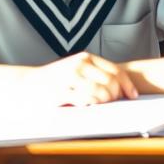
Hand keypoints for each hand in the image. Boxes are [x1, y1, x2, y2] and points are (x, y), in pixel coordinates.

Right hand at [22, 51, 138, 106]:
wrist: (30, 83)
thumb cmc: (57, 79)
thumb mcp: (76, 69)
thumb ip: (96, 73)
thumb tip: (123, 88)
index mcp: (85, 58)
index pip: (115, 70)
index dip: (128, 85)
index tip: (133, 96)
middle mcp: (79, 64)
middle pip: (111, 83)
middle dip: (116, 96)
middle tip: (112, 103)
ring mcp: (70, 77)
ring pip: (102, 93)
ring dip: (104, 102)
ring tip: (96, 104)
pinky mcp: (63, 91)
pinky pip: (87, 101)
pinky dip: (91, 105)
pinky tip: (84, 104)